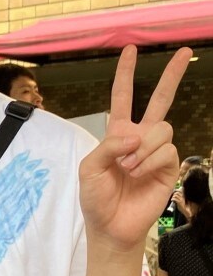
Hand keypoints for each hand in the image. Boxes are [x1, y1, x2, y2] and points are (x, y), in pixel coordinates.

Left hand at [78, 45, 189, 252]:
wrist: (111, 225)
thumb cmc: (96, 197)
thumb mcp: (89, 168)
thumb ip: (108, 146)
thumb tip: (135, 135)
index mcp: (118, 133)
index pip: (123, 98)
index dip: (126, 74)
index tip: (131, 50)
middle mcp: (140, 138)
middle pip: (161, 100)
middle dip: (172, 75)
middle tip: (185, 52)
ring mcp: (157, 151)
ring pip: (161, 129)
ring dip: (141, 148)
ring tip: (127, 167)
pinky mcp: (170, 166)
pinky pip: (165, 150)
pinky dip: (148, 161)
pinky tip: (138, 173)